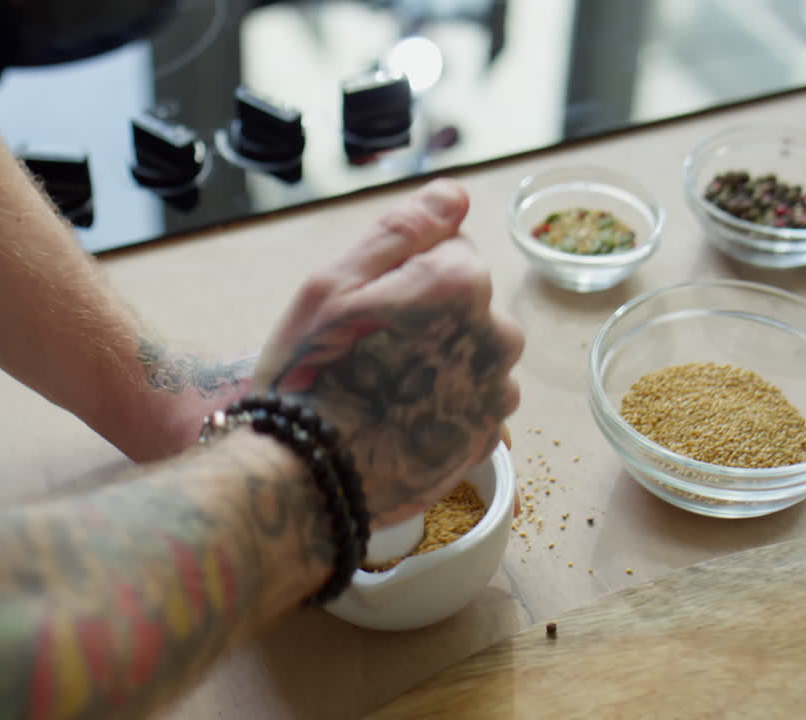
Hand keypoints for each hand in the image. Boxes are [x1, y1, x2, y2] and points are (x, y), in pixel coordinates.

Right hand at [252, 180, 522, 526]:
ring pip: (471, 350)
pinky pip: (473, 398)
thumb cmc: (311, 374)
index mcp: (460, 283)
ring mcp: (496, 390)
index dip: (401, 276)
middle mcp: (496, 334)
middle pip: (466, 301)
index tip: (364, 310)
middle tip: (366, 352)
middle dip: (426, 316)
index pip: (449, 248)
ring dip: (437, 359)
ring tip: (382, 389)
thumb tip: (456, 195)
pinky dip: (444, 400)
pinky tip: (400, 416)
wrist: (308, 478)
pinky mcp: (488, 436)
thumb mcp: (333, 284)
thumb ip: (401, 231)